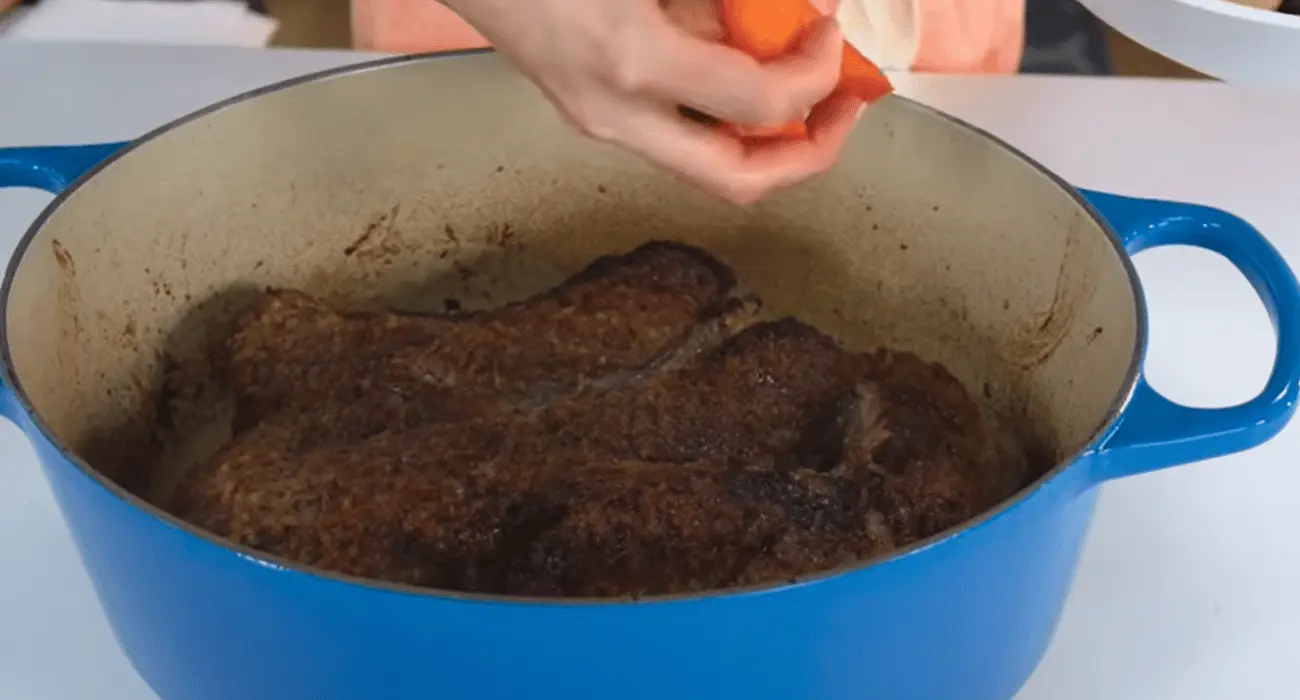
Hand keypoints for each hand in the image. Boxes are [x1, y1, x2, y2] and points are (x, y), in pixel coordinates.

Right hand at [442, 0, 863, 203]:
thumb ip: (722, 3)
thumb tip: (789, 15)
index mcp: (631, 60)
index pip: (757, 102)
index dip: (815, 74)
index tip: (831, 32)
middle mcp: (614, 111)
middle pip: (737, 181)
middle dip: (807, 154)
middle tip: (842, 108)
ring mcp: (599, 122)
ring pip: (709, 165)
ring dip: (768, 136)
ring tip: (801, 83)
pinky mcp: (590, 113)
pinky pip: (679, 134)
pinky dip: (724, 115)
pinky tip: (738, 67)